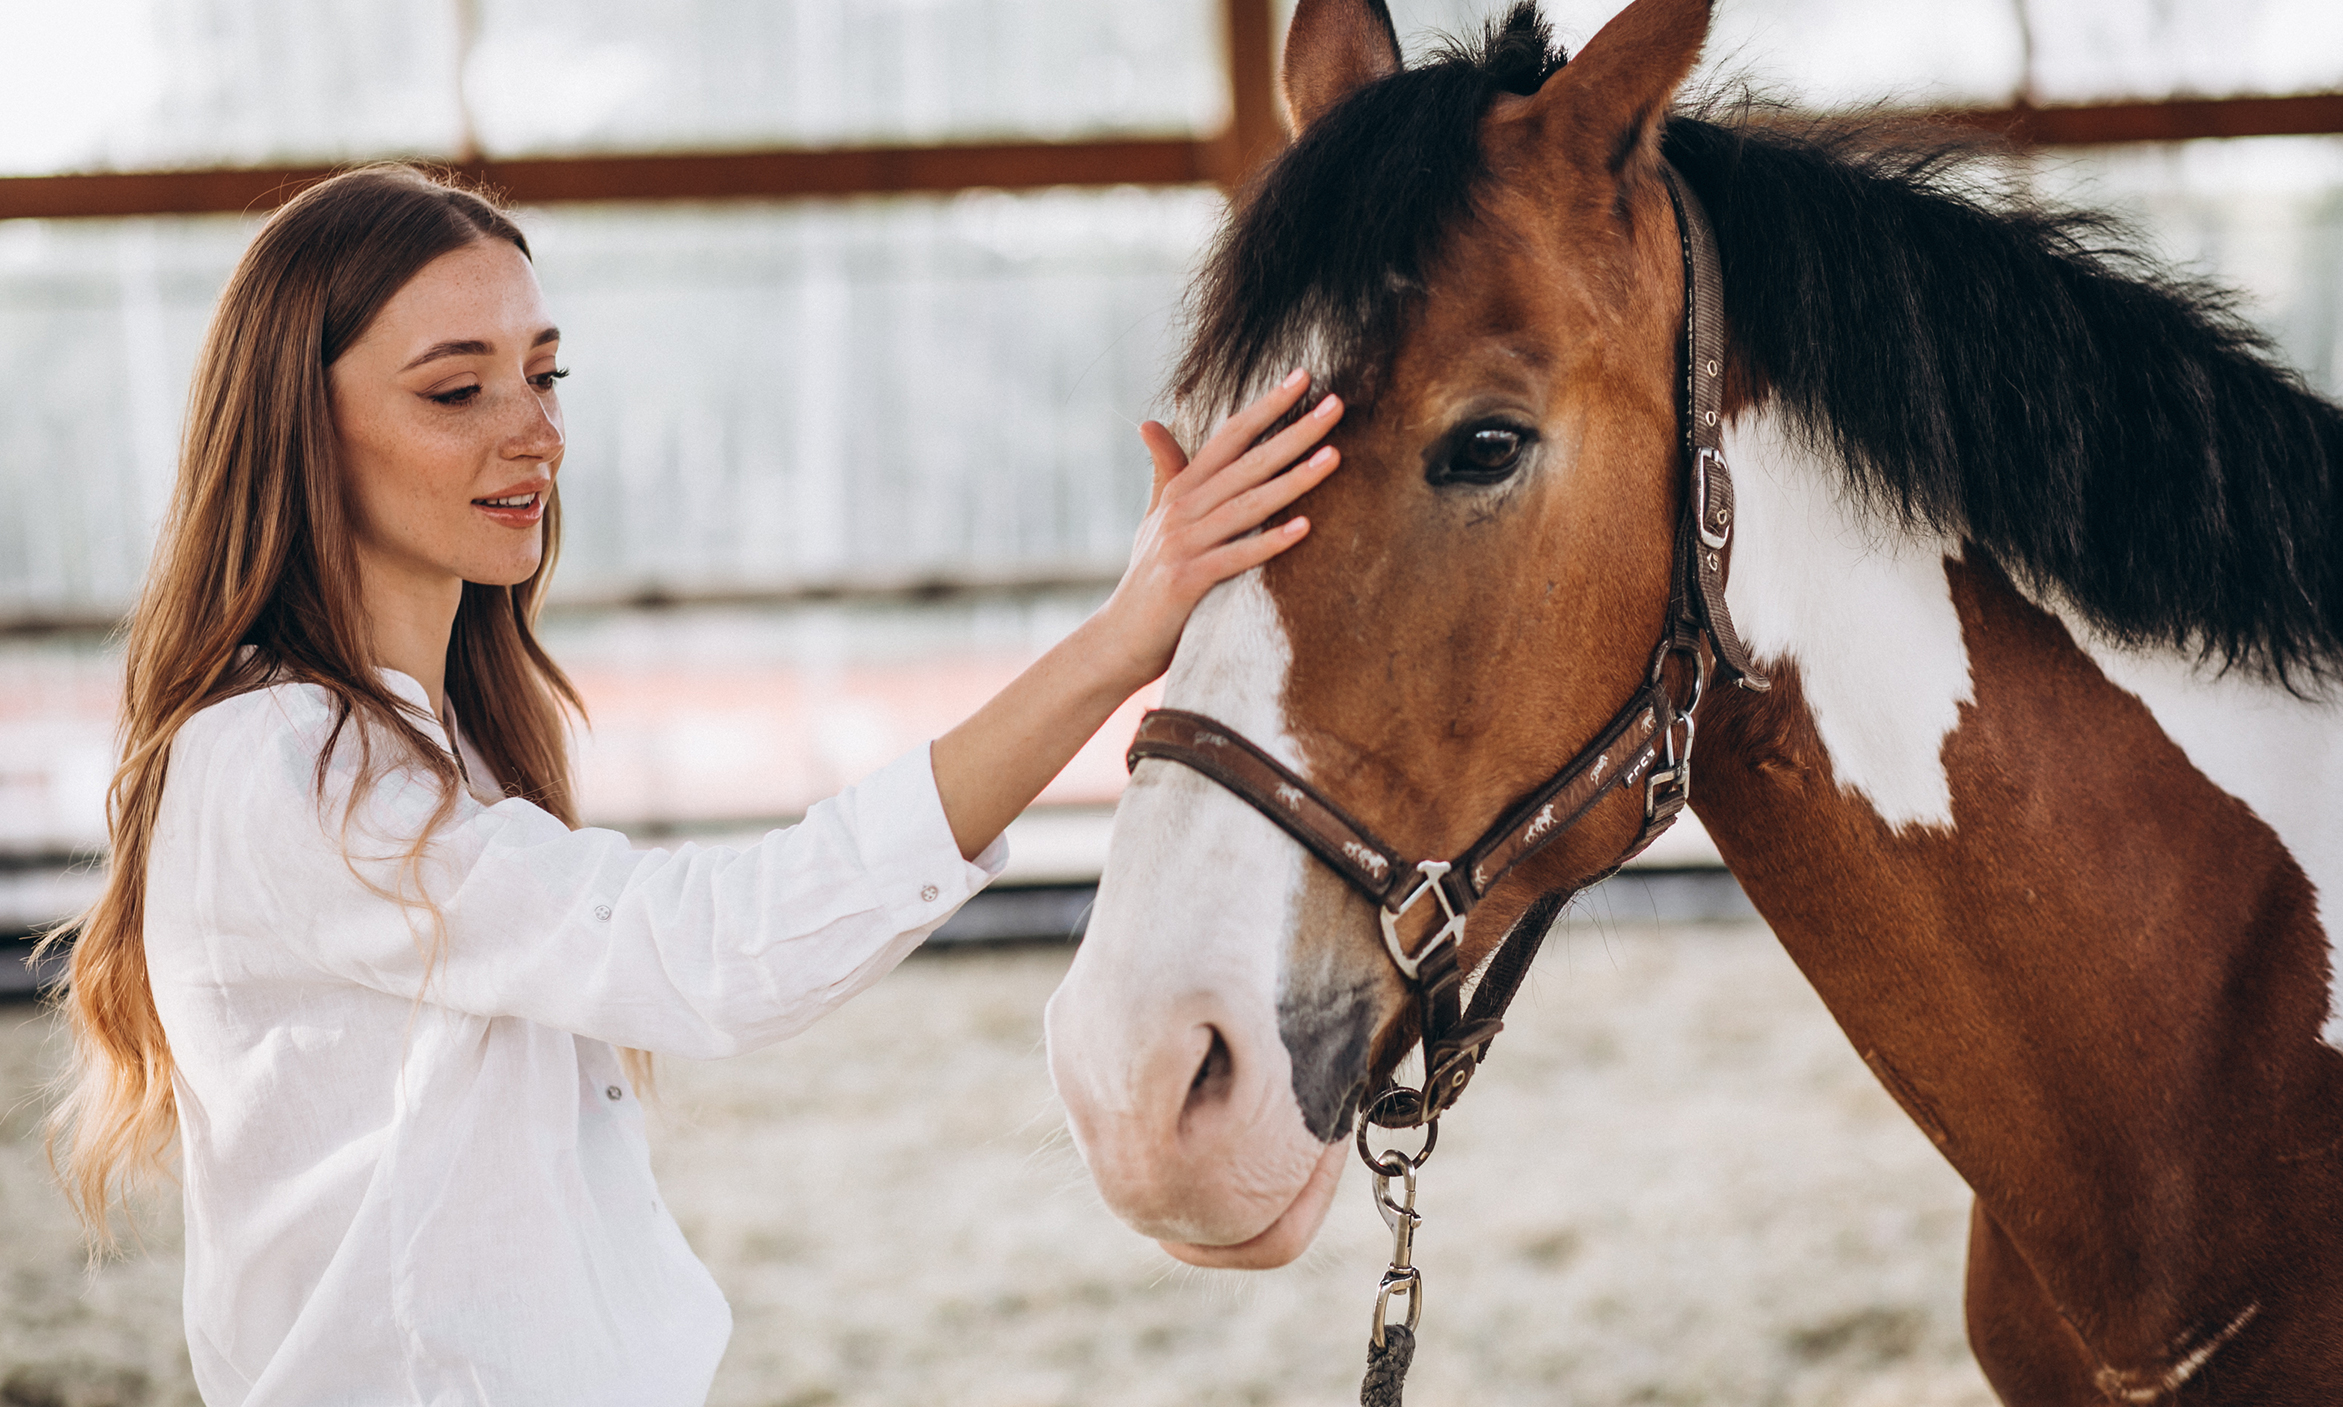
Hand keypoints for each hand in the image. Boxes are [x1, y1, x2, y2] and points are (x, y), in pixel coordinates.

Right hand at [1091, 368, 1345, 687]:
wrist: (1117, 641)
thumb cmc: (1147, 581)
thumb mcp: (1153, 520)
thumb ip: (1165, 473)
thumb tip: (1151, 423)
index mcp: (1179, 491)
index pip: (1230, 438)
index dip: (1267, 407)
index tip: (1304, 378)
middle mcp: (1180, 510)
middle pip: (1247, 463)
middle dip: (1294, 432)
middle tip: (1337, 404)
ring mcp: (1182, 545)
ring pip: (1247, 505)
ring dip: (1292, 480)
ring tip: (1333, 457)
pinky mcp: (1186, 581)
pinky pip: (1235, 558)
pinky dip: (1268, 543)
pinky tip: (1304, 529)